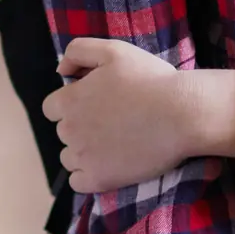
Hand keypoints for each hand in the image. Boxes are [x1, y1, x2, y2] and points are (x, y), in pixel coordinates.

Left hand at [43, 39, 214, 193]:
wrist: (182, 113)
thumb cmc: (150, 79)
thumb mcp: (113, 51)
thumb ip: (78, 52)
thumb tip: (60, 70)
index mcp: (69, 100)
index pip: (52, 108)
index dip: (72, 105)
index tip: (95, 105)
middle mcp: (70, 130)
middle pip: (64, 132)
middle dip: (82, 127)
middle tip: (113, 121)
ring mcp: (83, 157)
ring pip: (69, 158)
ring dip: (84, 152)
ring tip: (114, 144)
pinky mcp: (99, 179)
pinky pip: (79, 182)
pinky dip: (89, 176)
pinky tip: (109, 165)